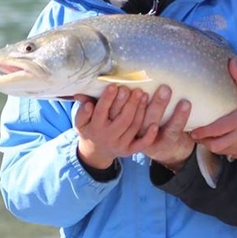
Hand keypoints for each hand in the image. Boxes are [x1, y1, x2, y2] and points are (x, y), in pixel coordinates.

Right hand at [75, 84, 194, 171]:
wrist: (95, 152)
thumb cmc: (90, 129)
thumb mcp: (80, 122)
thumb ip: (82, 112)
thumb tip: (87, 103)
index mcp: (95, 128)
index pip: (102, 111)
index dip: (108, 98)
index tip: (115, 85)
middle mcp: (108, 137)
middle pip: (122, 119)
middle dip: (129, 103)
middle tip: (135, 89)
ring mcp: (120, 144)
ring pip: (133, 127)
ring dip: (140, 111)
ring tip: (145, 95)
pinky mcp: (130, 151)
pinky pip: (141, 144)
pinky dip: (149, 136)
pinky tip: (156, 125)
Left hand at [189, 59, 236, 158]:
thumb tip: (231, 61)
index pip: (215, 130)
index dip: (201, 132)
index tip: (193, 130)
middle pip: (215, 146)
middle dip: (203, 142)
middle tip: (197, 136)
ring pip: (221, 152)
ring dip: (213, 146)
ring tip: (206, 139)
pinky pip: (230, 155)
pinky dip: (224, 150)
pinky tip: (222, 143)